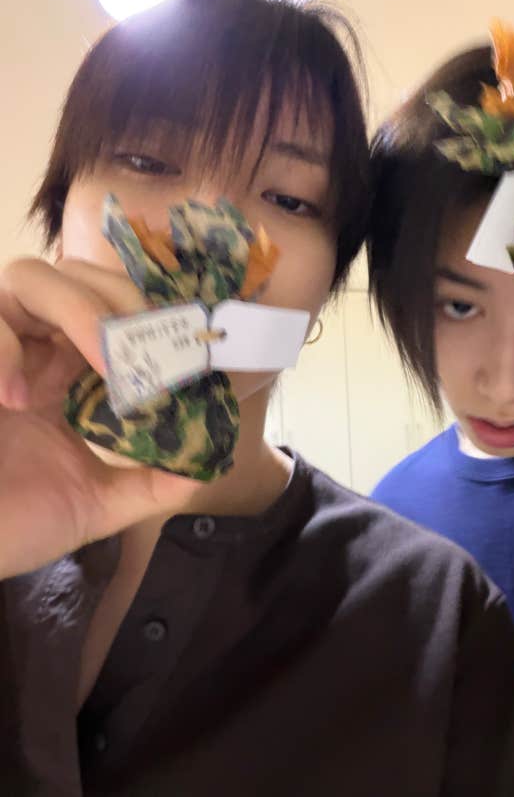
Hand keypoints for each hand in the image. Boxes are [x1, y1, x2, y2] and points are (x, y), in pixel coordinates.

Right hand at [0, 257, 198, 579]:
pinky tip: (17, 400)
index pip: (111, 312)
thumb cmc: (13, 523)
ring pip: (29, 278)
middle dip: (120, 302)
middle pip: (76, 277)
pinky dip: (6, 349)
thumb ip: (149, 483)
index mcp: (66, 372)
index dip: (148, 316)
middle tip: (147, 350)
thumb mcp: (95, 504)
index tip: (183, 346)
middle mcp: (32, 349)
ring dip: (77, 310)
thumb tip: (206, 467)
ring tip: (103, 361)